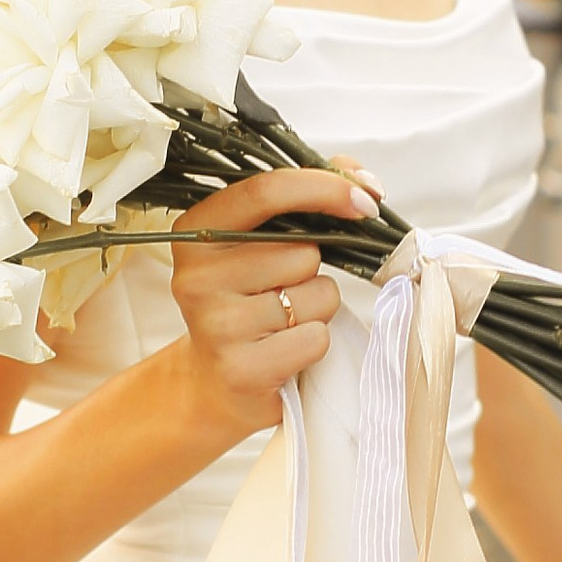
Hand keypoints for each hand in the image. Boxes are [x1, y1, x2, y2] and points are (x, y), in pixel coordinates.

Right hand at [167, 167, 372, 441]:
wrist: (215, 384)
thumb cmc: (250, 302)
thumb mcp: (264, 245)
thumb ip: (308, 198)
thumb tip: (363, 178)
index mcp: (198, 233)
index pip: (265, 191)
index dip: (323, 189)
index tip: (364, 201)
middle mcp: (197, 276)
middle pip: (303, 251)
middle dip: (313, 271)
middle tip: (282, 294)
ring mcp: (216, 324)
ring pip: (316, 294)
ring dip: (317, 309)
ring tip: (282, 323)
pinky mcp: (241, 368)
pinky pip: (315, 337)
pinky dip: (314, 343)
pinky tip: (283, 351)